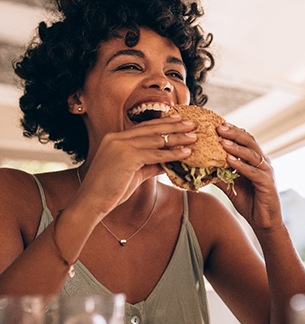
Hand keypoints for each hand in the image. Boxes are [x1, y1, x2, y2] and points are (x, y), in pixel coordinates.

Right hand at [74, 116, 196, 217]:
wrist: (92, 202)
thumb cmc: (111, 190)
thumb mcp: (134, 173)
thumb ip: (150, 164)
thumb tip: (168, 162)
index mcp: (115, 138)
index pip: (144, 127)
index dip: (163, 123)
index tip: (179, 120)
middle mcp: (117, 138)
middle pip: (152, 129)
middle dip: (174, 126)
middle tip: (192, 124)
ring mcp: (121, 145)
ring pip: (156, 140)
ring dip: (178, 138)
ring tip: (194, 138)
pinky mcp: (127, 156)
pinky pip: (155, 154)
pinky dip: (172, 154)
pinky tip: (185, 153)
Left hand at [215, 123, 282, 229]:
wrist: (264, 222)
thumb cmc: (249, 202)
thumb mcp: (231, 186)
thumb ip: (220, 174)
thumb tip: (202, 166)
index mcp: (256, 160)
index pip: (245, 140)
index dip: (233, 131)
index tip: (217, 124)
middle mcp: (263, 162)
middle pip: (250, 141)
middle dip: (234, 133)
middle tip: (219, 127)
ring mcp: (267, 171)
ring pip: (251, 154)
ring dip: (236, 147)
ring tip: (222, 141)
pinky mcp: (267, 183)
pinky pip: (253, 171)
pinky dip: (241, 165)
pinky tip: (229, 160)